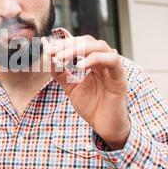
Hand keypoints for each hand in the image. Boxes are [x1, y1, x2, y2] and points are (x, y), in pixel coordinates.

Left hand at [41, 35, 130, 149]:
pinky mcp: (120, 77)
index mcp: (94, 62)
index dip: (63, 44)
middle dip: (68, 45)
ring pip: (100, 46)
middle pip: (88, 41)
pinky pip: (112, 60)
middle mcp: (104, 62)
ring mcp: (113, 68)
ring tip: (61, 57)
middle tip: (52, 52)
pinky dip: (94, 59)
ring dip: (79, 49)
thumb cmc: (92, 107)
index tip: (47, 50)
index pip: (79, 44)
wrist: (105, 127)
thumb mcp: (71, 88)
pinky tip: (79, 66)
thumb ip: (61, 74)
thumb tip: (49, 59)